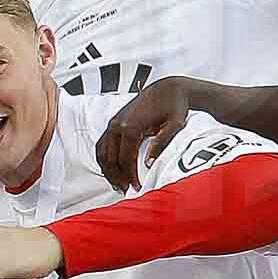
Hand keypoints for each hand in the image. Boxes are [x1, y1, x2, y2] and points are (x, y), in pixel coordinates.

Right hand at [92, 81, 206, 188]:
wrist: (168, 88)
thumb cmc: (174, 106)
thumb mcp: (175, 125)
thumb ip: (161, 143)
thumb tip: (148, 163)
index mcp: (131, 127)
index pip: (125, 159)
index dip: (130, 176)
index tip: (137, 187)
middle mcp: (118, 125)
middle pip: (111, 159)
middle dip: (117, 177)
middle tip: (126, 190)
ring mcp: (113, 123)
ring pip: (103, 153)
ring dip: (108, 170)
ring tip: (117, 183)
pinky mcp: (113, 122)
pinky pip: (102, 144)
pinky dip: (103, 158)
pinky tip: (111, 168)